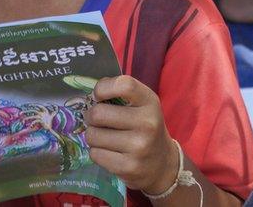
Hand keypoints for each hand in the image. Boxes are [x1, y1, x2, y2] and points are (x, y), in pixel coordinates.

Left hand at [84, 76, 178, 193]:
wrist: (162, 163)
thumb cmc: (144, 127)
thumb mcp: (141, 105)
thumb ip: (120, 93)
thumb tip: (91, 94)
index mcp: (150, 102)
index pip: (124, 85)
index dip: (103, 88)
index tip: (98, 96)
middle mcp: (147, 124)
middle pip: (99, 113)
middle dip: (91, 116)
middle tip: (96, 120)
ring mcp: (139, 147)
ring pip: (93, 135)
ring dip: (92, 135)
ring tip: (104, 137)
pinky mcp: (128, 167)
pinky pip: (95, 154)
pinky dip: (96, 152)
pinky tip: (109, 151)